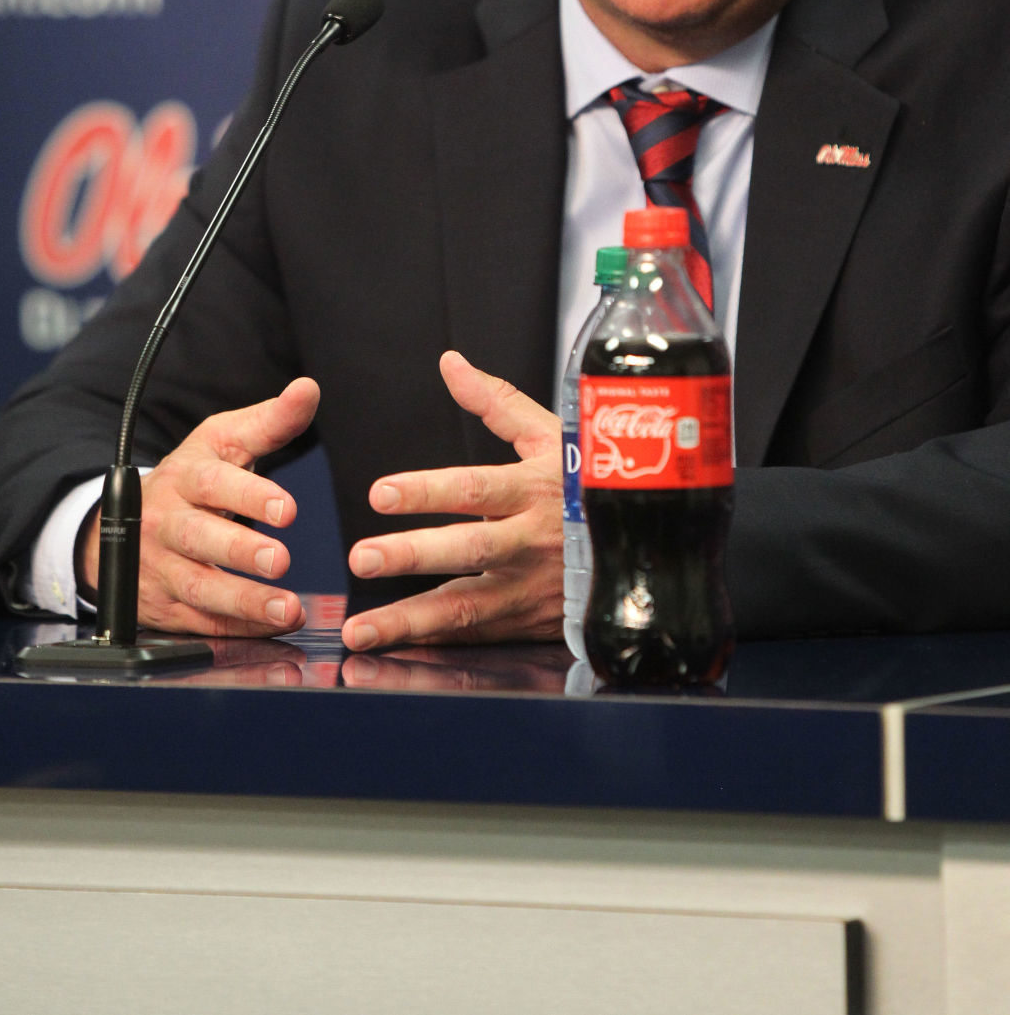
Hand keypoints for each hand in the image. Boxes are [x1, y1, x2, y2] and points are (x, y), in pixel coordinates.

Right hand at [78, 378, 318, 636]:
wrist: (127, 523)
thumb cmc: (193, 478)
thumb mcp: (223, 442)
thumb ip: (270, 421)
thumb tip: (308, 389)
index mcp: (186, 476)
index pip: (213, 483)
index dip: (249, 495)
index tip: (288, 508)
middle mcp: (168, 522)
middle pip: (199, 538)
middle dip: (240, 551)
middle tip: (282, 560)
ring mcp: (162, 567)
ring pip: (197, 587)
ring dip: (243, 601)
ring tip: (288, 609)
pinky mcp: (166, 605)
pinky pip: (200, 622)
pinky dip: (238, 629)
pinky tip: (275, 628)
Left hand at [340, 350, 562, 650]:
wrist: (653, 549)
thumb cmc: (590, 484)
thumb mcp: (552, 436)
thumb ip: (495, 402)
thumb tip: (450, 363)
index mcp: (535, 489)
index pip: (475, 488)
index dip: (428, 491)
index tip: (380, 493)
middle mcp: (533, 541)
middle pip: (469, 549)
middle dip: (413, 556)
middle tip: (360, 558)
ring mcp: (533, 588)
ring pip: (469, 608)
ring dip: (411, 621)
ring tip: (361, 630)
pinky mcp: (532, 624)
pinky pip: (479, 638)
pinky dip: (437, 647)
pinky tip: (396, 651)